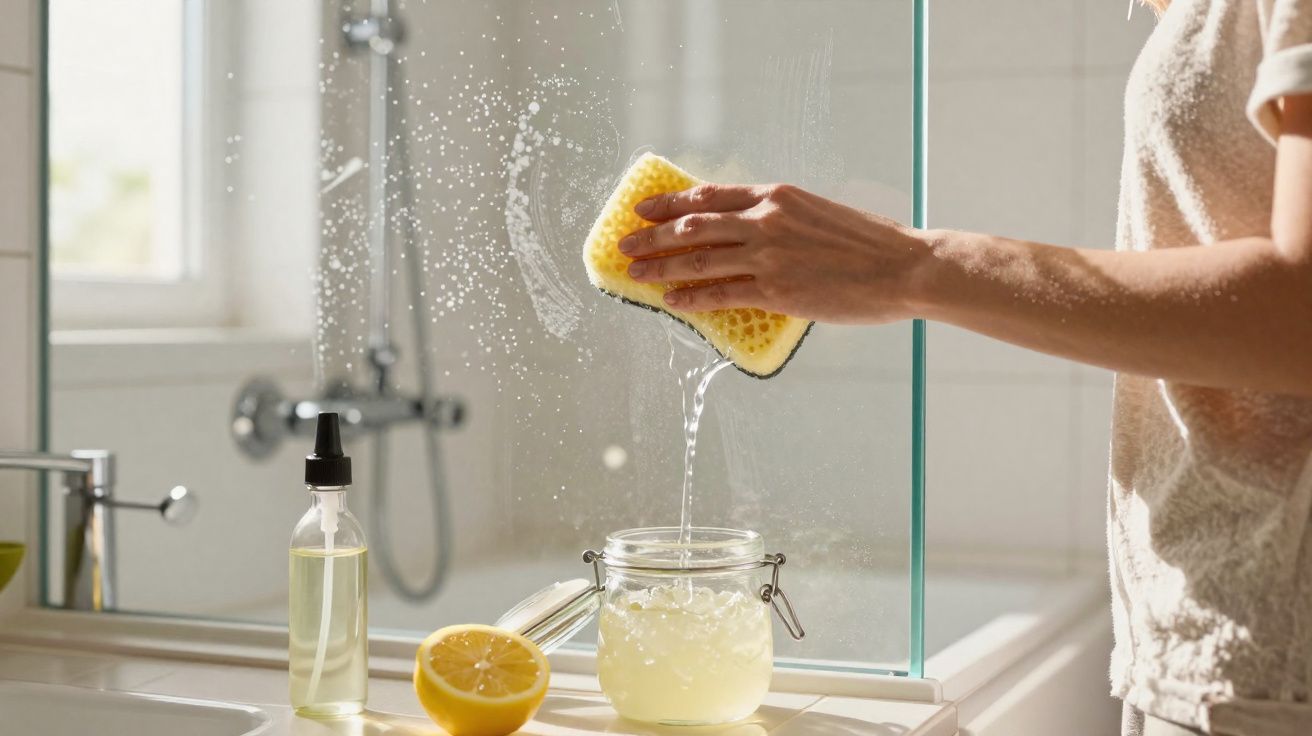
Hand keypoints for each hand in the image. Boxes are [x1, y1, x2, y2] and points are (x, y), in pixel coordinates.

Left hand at [621, 183, 930, 323]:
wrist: (902, 266)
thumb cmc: (868, 242)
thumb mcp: (818, 211)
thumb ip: (780, 217)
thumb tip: (751, 230)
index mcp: (775, 195)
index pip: (707, 195)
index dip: (668, 202)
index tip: (642, 208)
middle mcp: (765, 219)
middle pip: (691, 226)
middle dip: (651, 236)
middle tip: (625, 244)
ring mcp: (768, 255)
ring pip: (697, 259)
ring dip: (659, 267)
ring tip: (634, 274)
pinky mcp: (775, 290)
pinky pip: (719, 294)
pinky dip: (690, 297)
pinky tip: (670, 301)